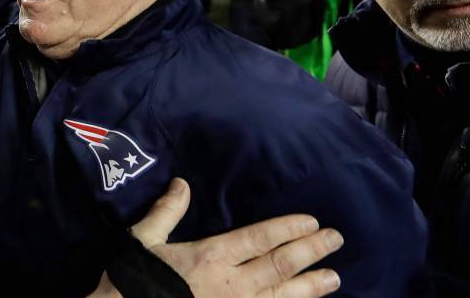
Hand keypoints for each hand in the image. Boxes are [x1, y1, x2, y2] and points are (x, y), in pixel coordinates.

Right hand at [91, 179, 342, 297]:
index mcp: (210, 257)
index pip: (259, 239)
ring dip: (310, 287)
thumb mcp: (144, 240)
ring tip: (334, 278)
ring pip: (282, 296)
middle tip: (336, 240)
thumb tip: (181, 183)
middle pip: (279, 265)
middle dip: (310, 252)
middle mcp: (230, 284)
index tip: (312, 221)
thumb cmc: (132, 281)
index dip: (288, 229)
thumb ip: (166, 212)